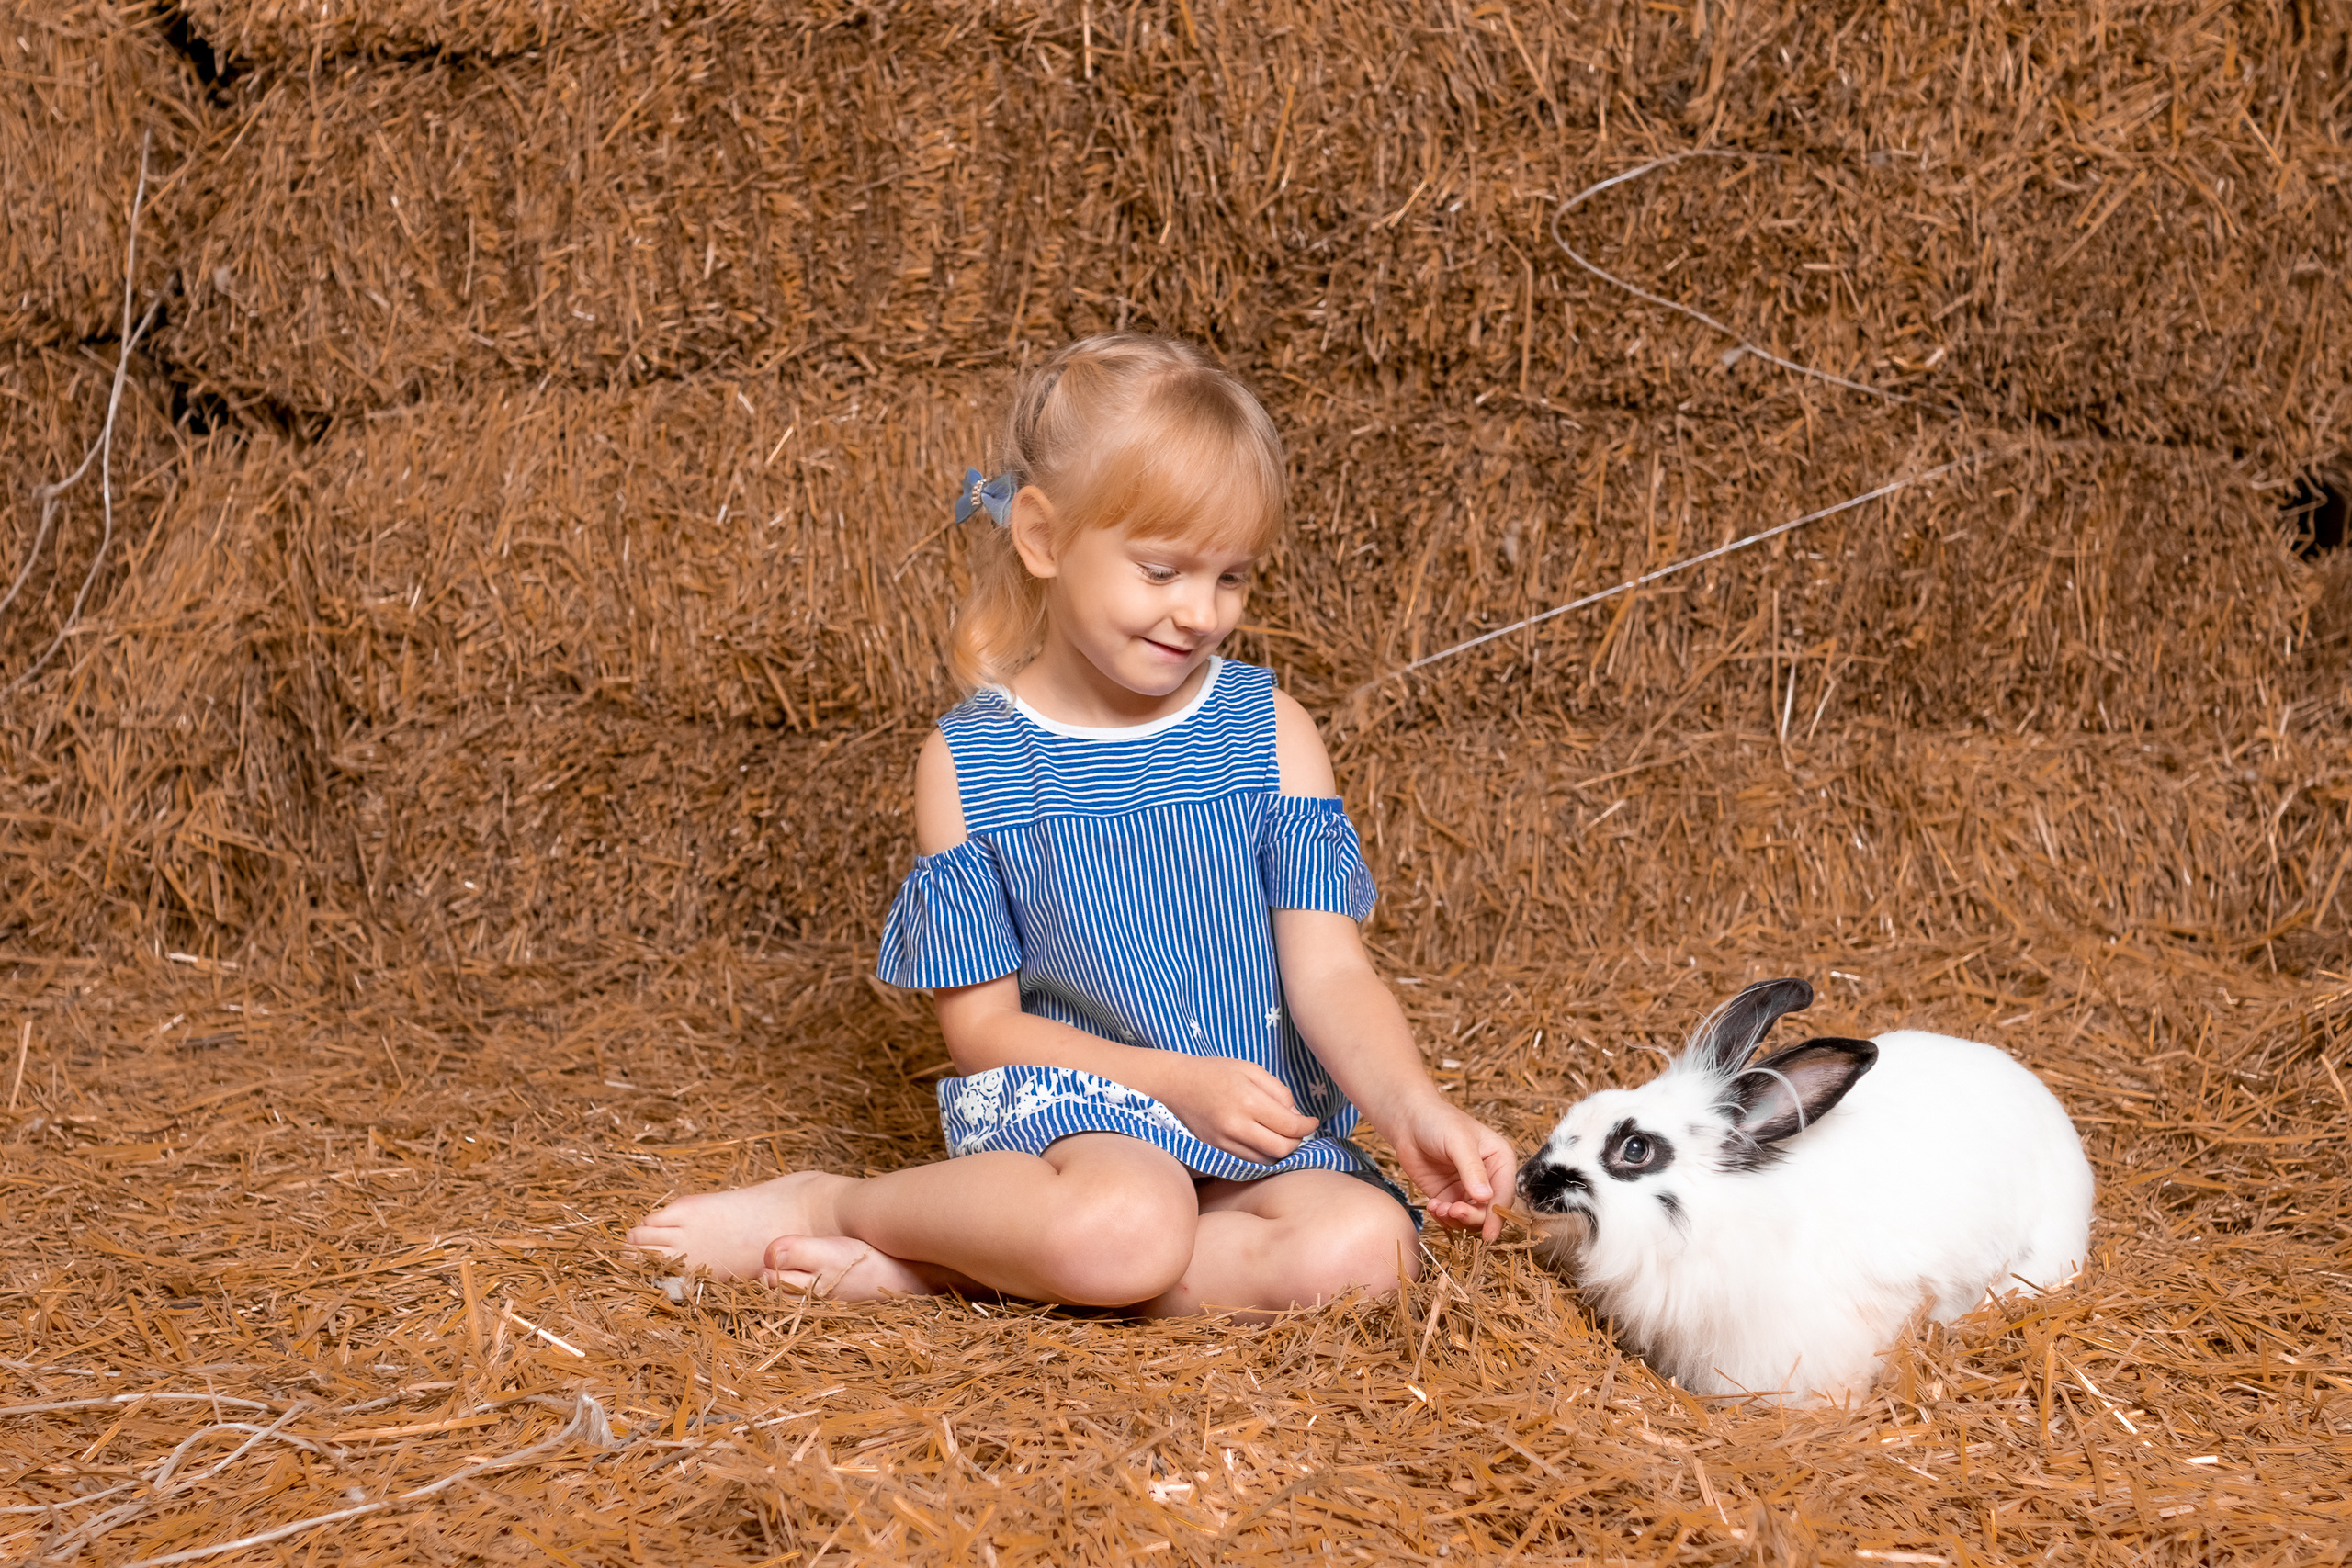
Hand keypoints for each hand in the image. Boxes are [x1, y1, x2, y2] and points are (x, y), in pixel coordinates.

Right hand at [1147, 1054, 1321, 1164]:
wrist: (1176, 1085)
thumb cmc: (1216, 1072)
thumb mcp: (1251, 1069)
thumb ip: (1278, 1092)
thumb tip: (1295, 1116)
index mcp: (1248, 1100)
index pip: (1290, 1126)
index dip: (1307, 1126)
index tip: (1312, 1121)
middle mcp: (1236, 1125)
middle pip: (1282, 1149)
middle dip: (1296, 1141)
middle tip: (1297, 1130)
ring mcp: (1224, 1142)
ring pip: (1266, 1160)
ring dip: (1280, 1151)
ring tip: (1280, 1135)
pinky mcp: (1216, 1151)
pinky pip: (1249, 1163)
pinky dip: (1262, 1156)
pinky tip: (1263, 1142)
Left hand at [1384, 1095, 1517, 1239]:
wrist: (1408, 1121)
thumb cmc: (1437, 1121)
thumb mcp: (1458, 1142)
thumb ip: (1472, 1170)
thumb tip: (1485, 1198)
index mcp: (1500, 1160)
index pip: (1504, 1194)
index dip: (1497, 1215)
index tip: (1489, 1234)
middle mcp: (1488, 1177)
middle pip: (1489, 1211)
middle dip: (1472, 1216)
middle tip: (1453, 1211)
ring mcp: (1468, 1188)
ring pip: (1471, 1218)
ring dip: (1456, 1219)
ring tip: (1438, 1208)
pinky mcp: (1449, 1196)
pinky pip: (1452, 1216)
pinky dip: (1443, 1217)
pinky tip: (1432, 1206)